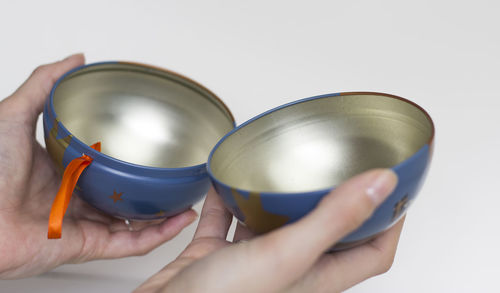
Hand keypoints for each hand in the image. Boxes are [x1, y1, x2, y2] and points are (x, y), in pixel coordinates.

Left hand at [0, 55, 197, 278]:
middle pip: (124, 195)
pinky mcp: (87, 245)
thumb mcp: (13, 115)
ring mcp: (83, 223)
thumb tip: (74, 61)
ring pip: (134, 222)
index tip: (150, 146)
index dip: (129, 158)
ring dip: (164, 213)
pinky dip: (158, 235)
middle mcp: (76, 198)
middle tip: (174, 174)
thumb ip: (43, 84)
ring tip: (188, 198)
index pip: (106, 165)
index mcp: (65, 171)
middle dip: (152, 187)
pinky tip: (178, 220)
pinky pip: (130, 244)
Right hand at [135, 169, 403, 292]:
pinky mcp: (219, 256)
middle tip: (339, 166)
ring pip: (276, 223)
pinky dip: (228, 200)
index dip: (389, 220)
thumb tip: (381, 186)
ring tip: (284, 168)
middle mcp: (291, 269)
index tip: (393, 186)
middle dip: (335, 199)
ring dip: (280, 197)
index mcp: (319, 275)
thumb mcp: (287, 254)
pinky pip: (227, 220)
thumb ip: (333, 220)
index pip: (374, 249)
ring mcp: (255, 262)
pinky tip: (226, 180)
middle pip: (326, 231)